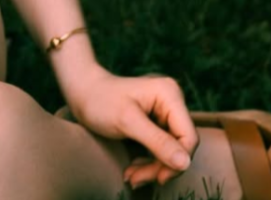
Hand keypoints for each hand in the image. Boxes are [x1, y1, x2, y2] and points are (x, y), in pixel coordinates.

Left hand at [63, 65, 200, 188]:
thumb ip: (157, 141)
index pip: (189, 137)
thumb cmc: (100, 100)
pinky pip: (160, 150)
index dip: (178, 161)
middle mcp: (171, 102)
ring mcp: (164, 113)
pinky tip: (132, 170)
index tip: (159, 177)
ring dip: (152, 169)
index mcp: (169, 95)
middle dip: (160, 167)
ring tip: (130, 177)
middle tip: (135, 179)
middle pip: (180, 147)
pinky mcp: (156, 124)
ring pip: (171, 152)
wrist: (81, 92)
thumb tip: (186, 164)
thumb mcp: (127, 121)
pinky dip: (147, 163)